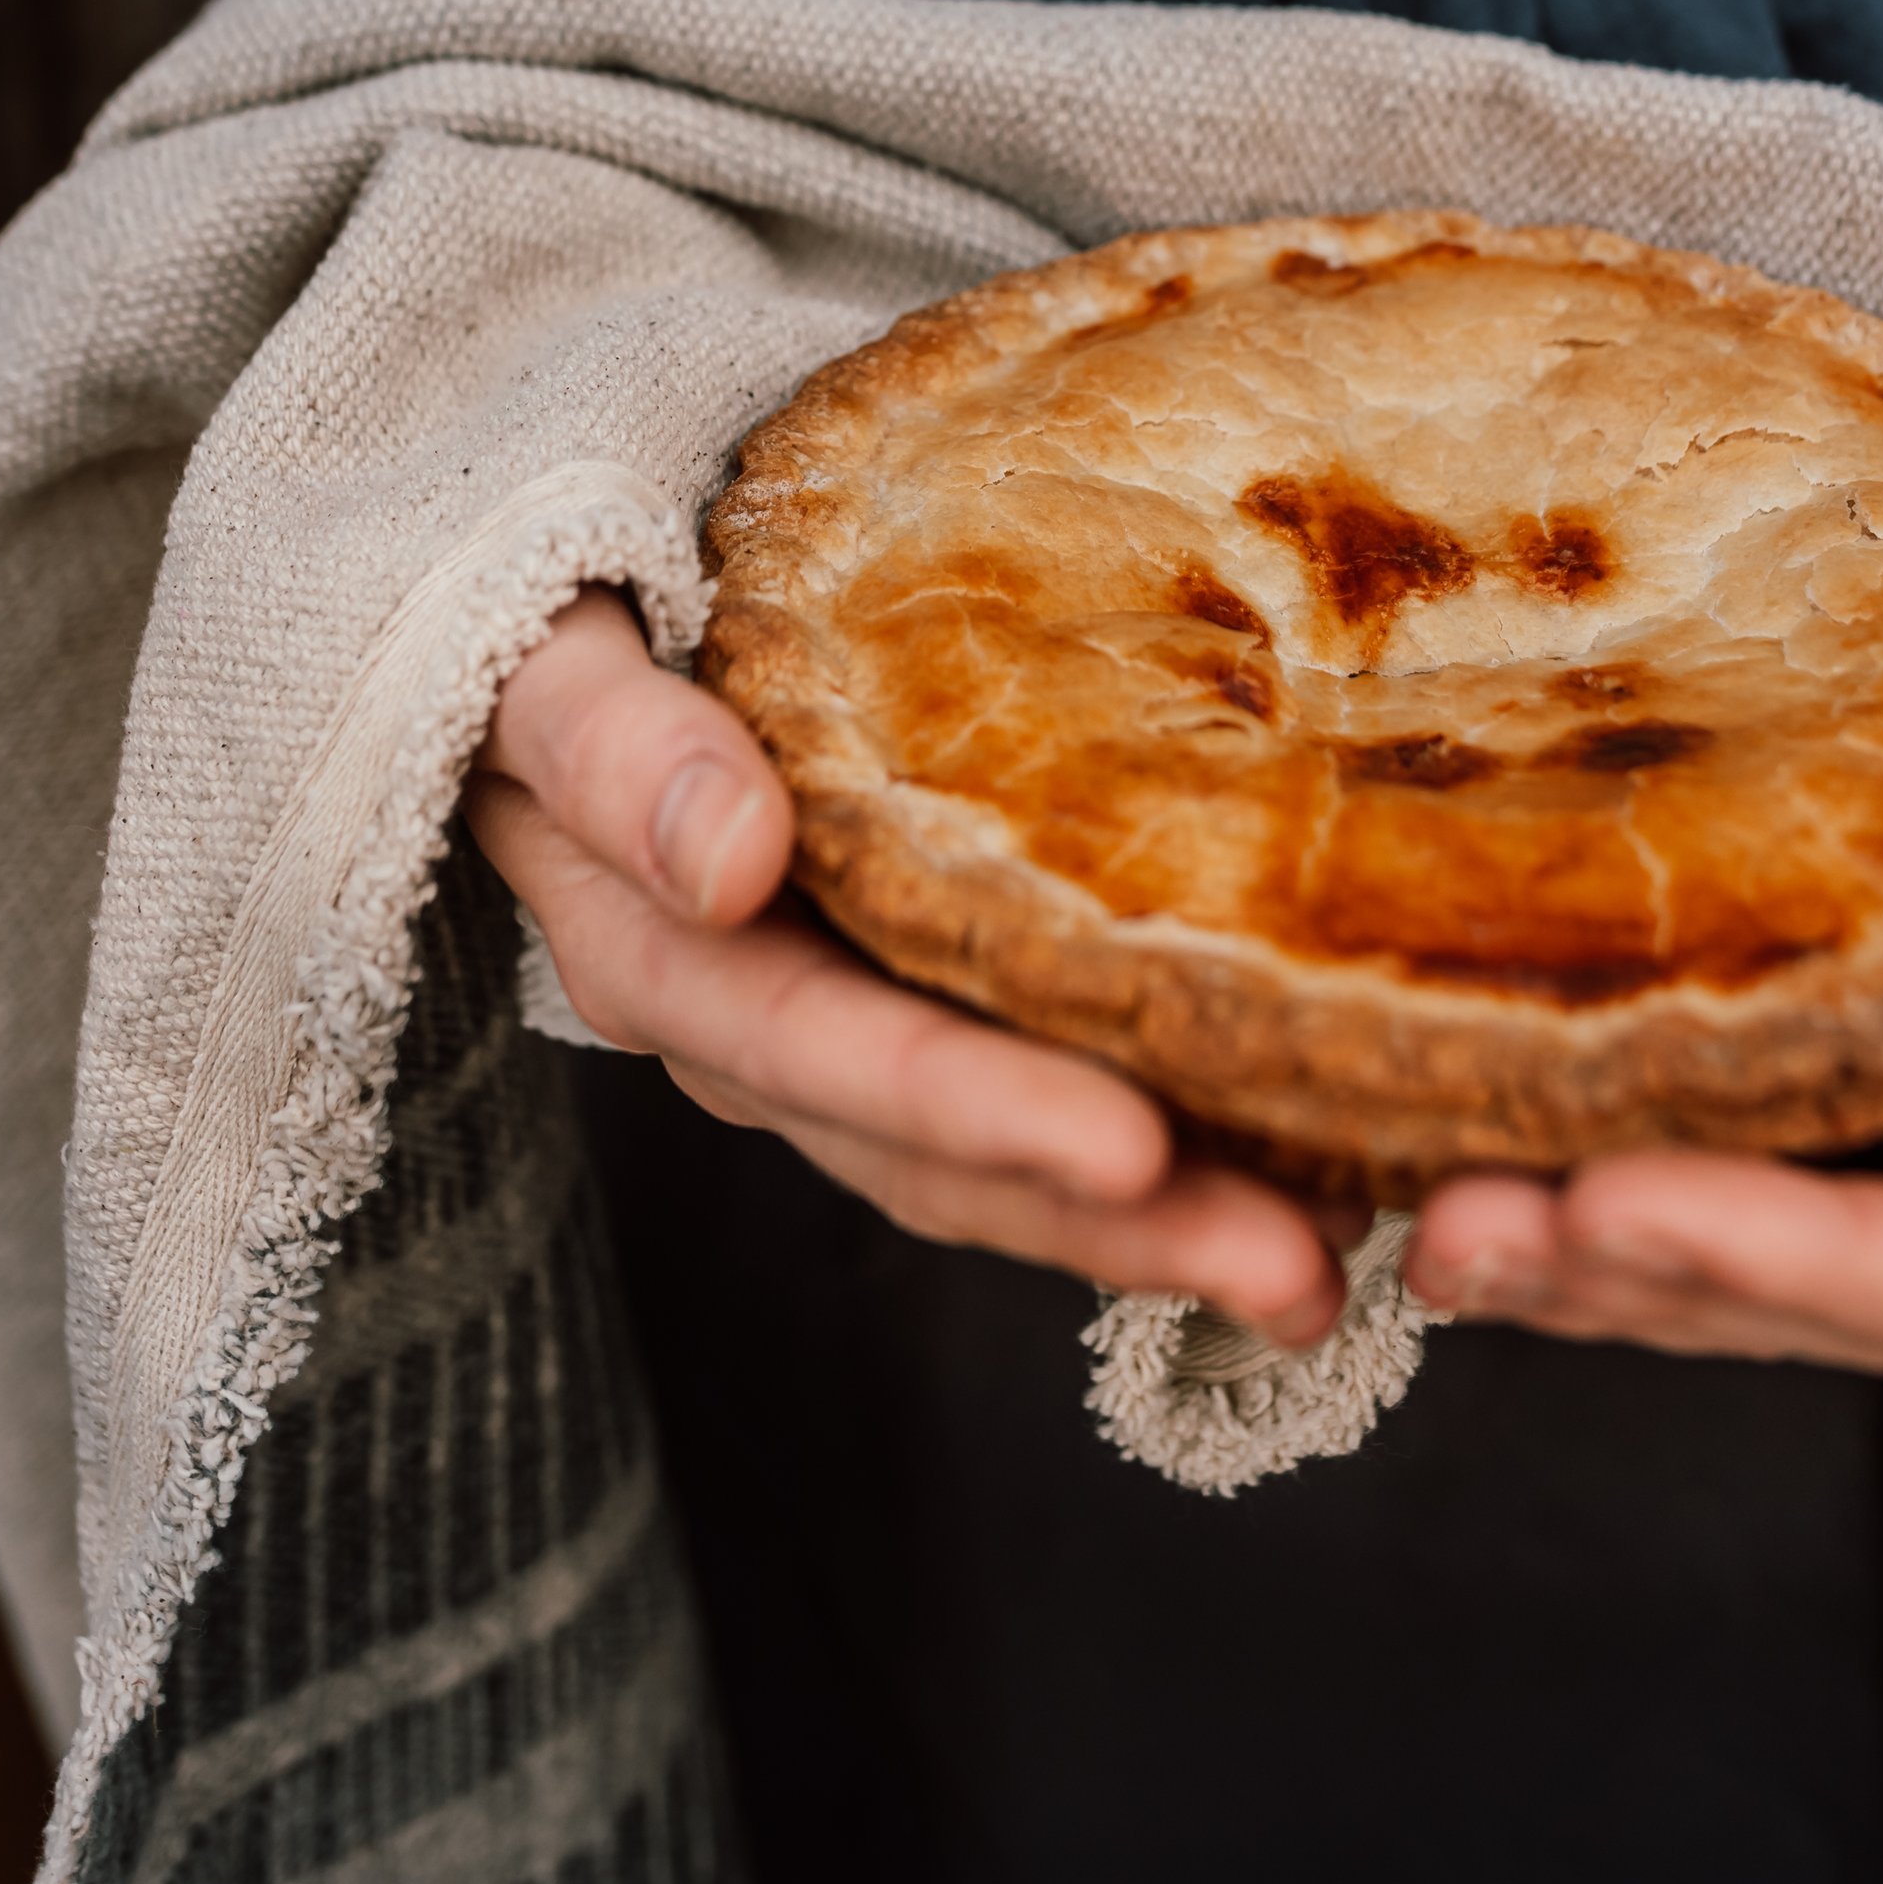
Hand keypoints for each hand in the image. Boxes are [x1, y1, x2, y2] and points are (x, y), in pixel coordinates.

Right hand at [466, 588, 1345, 1341]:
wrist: (547, 617)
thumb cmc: (553, 615)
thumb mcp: (551, 659)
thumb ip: (618, 749)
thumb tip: (731, 860)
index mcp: (657, 951)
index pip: (828, 1051)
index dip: (977, 1108)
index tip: (1136, 1151)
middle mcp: (753, 1027)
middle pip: (940, 1155)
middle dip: (1122, 1224)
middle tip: (1304, 1267)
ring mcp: (833, 1022)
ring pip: (996, 1160)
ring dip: (1162, 1222)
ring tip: (1335, 1252)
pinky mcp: (903, 989)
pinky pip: (1026, 1088)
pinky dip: (1154, 1140)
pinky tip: (1296, 1155)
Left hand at [1407, 937, 1882, 1389]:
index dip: (1774, 1254)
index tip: (1611, 1200)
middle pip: (1817, 1304)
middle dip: (1623, 1273)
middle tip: (1455, 1222)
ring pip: (1756, 1277)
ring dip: (1584, 1258)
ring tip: (1430, 1214)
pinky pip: (1750, 1196)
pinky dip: (1617, 1191)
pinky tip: (1492, 1160)